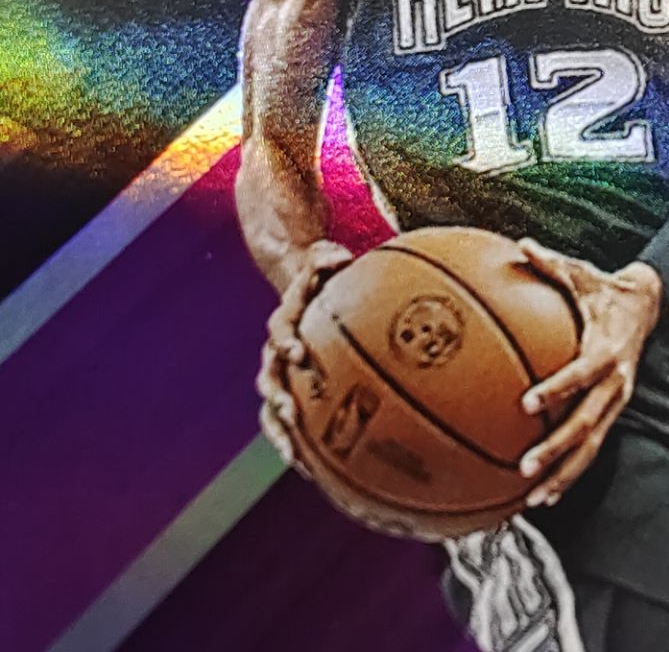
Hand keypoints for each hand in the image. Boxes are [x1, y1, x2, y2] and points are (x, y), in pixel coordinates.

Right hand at [255, 239, 353, 470]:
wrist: (300, 290)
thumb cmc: (320, 277)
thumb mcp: (322, 261)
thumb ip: (327, 258)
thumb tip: (338, 255)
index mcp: (284, 320)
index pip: (281, 330)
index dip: (287, 342)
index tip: (297, 354)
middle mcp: (275, 352)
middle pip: (269, 377)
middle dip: (277, 397)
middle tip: (290, 413)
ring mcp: (279, 376)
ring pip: (270, 409)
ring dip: (280, 432)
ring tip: (294, 458)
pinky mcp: (288, 393)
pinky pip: (287, 424)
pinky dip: (297, 445)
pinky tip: (314, 472)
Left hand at [516, 239, 662, 508]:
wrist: (647, 304)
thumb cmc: (604, 288)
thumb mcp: (582, 274)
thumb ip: (551, 264)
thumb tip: (521, 244)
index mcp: (606, 348)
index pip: (581, 373)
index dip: (558, 389)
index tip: (527, 404)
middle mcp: (616, 381)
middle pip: (588, 422)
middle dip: (558, 449)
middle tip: (525, 467)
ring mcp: (617, 401)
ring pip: (593, 446)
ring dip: (565, 474)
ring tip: (534, 498)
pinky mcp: (614, 412)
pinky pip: (593, 447)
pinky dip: (572, 472)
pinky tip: (546, 495)